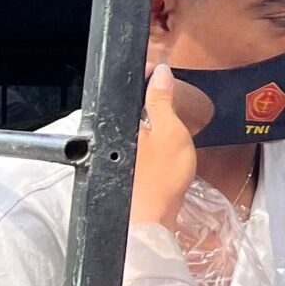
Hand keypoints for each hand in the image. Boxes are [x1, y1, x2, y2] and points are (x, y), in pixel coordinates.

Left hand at [131, 65, 198, 228]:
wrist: (153, 218)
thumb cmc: (162, 175)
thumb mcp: (170, 131)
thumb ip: (162, 100)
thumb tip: (160, 71)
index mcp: (120, 122)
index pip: (127, 88)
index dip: (144, 73)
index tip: (161, 67)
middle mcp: (113, 135)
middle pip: (129, 105)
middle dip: (148, 92)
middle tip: (170, 85)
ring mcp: (119, 151)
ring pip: (134, 122)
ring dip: (150, 112)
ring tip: (171, 108)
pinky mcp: (126, 165)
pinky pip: (138, 138)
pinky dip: (151, 132)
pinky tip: (165, 138)